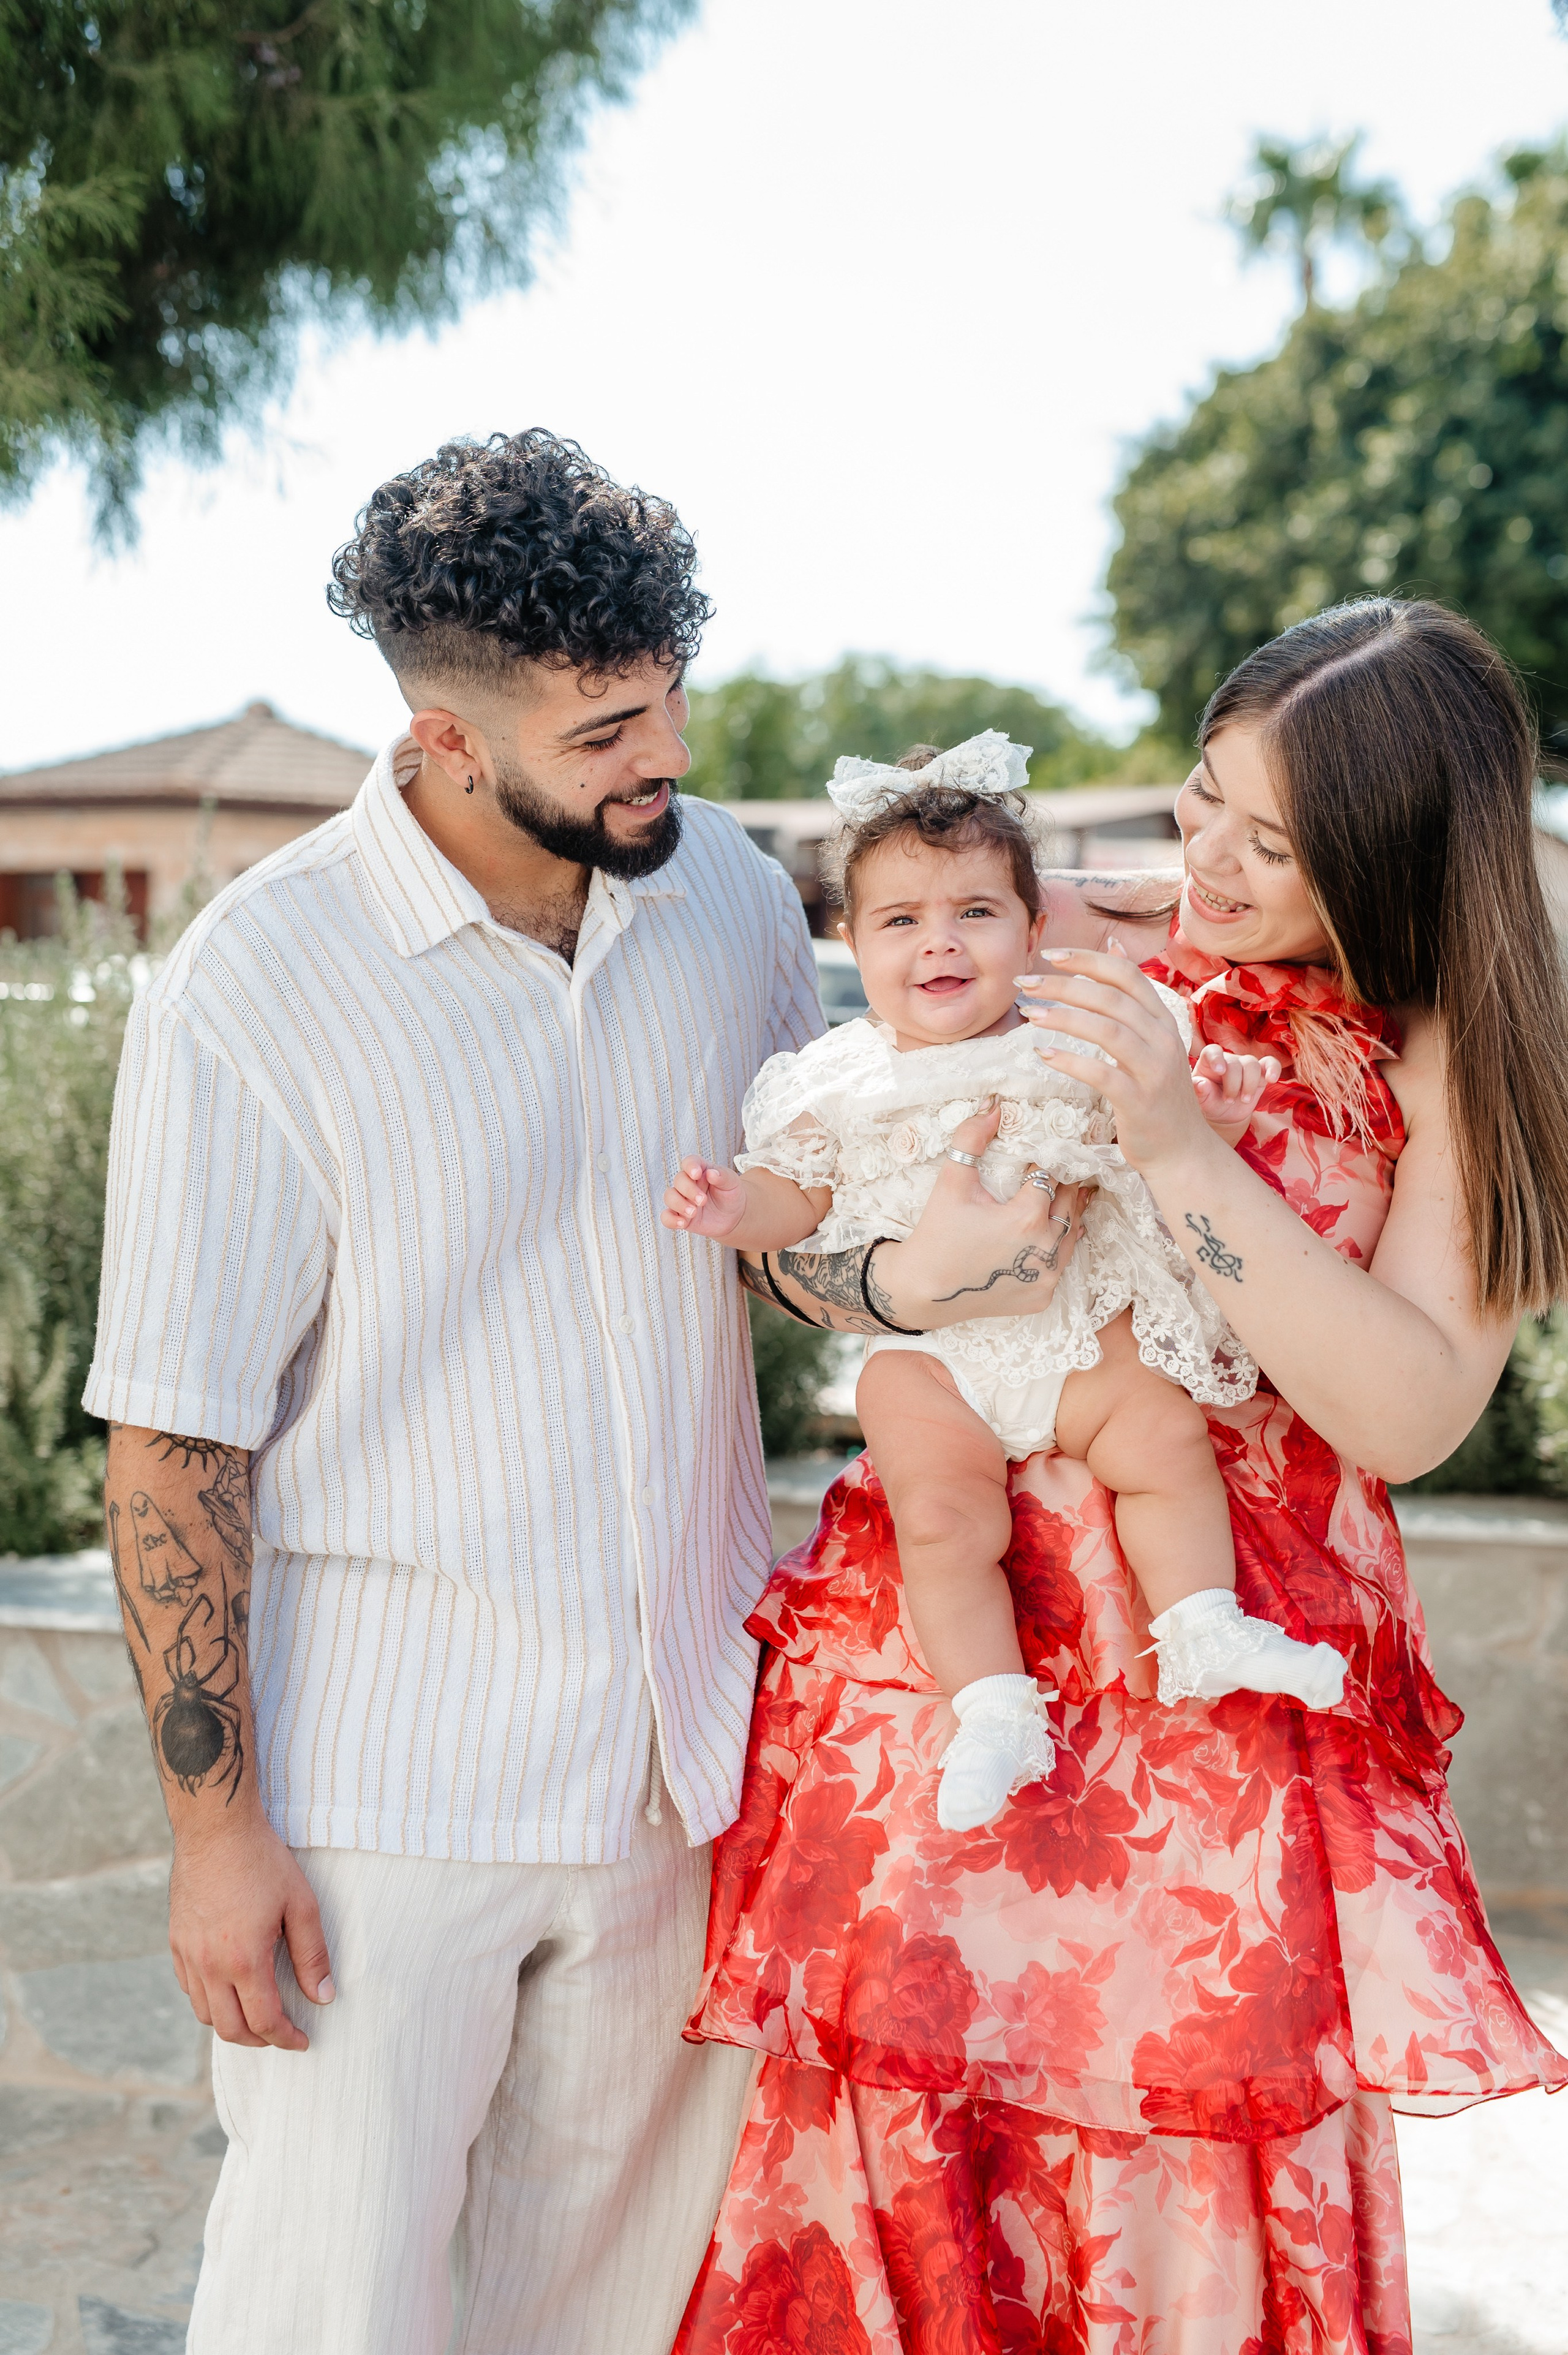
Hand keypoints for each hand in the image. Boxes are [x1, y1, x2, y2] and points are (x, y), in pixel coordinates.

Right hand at [169, 1806, 333, 2050]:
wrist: (217, 1829)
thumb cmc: (262, 1861)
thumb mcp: (301, 1904)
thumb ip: (312, 1955)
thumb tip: (322, 1996)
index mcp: (243, 1959)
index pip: (264, 2020)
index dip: (286, 2038)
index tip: (302, 2041)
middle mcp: (209, 1965)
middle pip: (231, 2029)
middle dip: (260, 2041)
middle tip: (282, 2034)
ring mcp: (188, 1954)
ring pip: (205, 2014)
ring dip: (232, 2024)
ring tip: (257, 2016)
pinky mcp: (176, 1941)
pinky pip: (189, 1988)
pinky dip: (209, 2001)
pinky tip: (228, 1989)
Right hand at [662, 1156, 747, 1238]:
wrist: (733, 1216)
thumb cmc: (731, 1194)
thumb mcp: (732, 1183)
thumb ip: (722, 1176)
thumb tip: (711, 1173)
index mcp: (700, 1170)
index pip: (689, 1162)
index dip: (690, 1166)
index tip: (696, 1174)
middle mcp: (688, 1183)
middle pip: (678, 1180)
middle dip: (689, 1190)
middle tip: (703, 1201)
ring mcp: (683, 1199)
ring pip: (669, 1197)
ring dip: (679, 1204)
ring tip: (694, 1213)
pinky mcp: (680, 1215)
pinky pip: (667, 1217)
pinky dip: (671, 1220)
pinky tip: (682, 1223)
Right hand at [874, 1102, 1091, 1325]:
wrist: (924, 1290)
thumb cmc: (936, 1233)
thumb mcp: (951, 1183)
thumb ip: (971, 1138)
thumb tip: (994, 1105)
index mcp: (1025, 1219)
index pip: (1051, 1177)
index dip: (1047, 1162)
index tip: (1043, 1154)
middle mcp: (1043, 1250)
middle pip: (1068, 1204)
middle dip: (1064, 1184)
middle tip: (1063, 1168)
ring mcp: (1045, 1277)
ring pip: (1071, 1234)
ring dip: (1068, 1213)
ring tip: (1069, 1194)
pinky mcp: (1041, 1296)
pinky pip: (1061, 1263)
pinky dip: (1059, 1246)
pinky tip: (1055, 1231)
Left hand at [1015, 949, 1220, 1177]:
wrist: (1182, 1150)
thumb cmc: (1157, 1093)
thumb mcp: (1151, 1039)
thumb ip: (1132, 998)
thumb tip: (1113, 945)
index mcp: (1163, 1020)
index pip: (1126, 974)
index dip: (1087, 959)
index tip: (1049, 954)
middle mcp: (1162, 1039)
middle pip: (1111, 998)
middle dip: (1064, 985)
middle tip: (1025, 983)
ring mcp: (1154, 1070)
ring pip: (1108, 1031)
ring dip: (1064, 1018)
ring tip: (1030, 1013)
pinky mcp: (1139, 1102)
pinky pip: (1102, 1074)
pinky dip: (1071, 1061)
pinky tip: (1044, 1054)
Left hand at [1192, 1044, 1280, 1143]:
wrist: (1225, 1113)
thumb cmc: (1210, 1102)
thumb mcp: (1202, 1101)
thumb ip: (1199, 1093)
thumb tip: (1201, 1084)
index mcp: (1209, 1063)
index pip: (1212, 1051)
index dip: (1216, 1058)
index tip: (1219, 1070)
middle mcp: (1228, 1060)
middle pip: (1235, 1062)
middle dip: (1234, 1084)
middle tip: (1229, 1101)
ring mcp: (1244, 1065)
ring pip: (1251, 1064)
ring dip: (1250, 1083)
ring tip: (1245, 1100)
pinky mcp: (1260, 1073)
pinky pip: (1270, 1063)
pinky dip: (1273, 1069)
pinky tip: (1272, 1079)